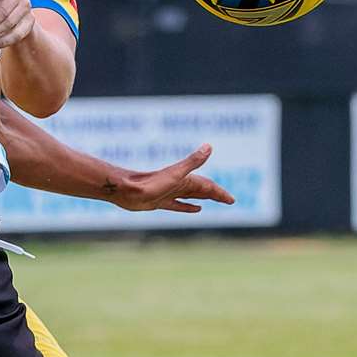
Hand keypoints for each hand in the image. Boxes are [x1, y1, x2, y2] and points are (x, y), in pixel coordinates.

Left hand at [112, 144, 234, 212]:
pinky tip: (196, 210)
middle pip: (201, 190)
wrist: (125, 190)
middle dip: (215, 194)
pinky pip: (178, 205)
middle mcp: (178, 185)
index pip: (207, 186)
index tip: (232, 200)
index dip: (220, 193)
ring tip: (215, 201)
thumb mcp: (175, 174)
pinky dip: (188, 207)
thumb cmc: (149, 183)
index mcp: (184, 179)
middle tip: (230, 200)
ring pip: (191, 196)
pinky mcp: (159, 202)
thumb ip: (192, 161)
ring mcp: (169, 193)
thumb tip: (209, 146)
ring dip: (204, 198)